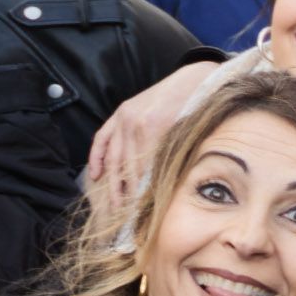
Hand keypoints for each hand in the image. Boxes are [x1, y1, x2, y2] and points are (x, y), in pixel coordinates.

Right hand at [84, 60, 214, 207]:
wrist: (196, 78)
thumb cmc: (198, 108)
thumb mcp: (189, 134)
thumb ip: (172, 159)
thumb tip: (160, 190)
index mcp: (154, 128)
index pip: (143, 171)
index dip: (141, 194)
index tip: (143, 213)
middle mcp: (134, 123)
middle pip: (126, 167)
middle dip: (126, 195)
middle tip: (127, 217)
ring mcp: (124, 117)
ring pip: (114, 157)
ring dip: (113, 183)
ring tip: (115, 205)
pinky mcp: (121, 112)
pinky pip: (102, 137)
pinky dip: (97, 157)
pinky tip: (96, 175)